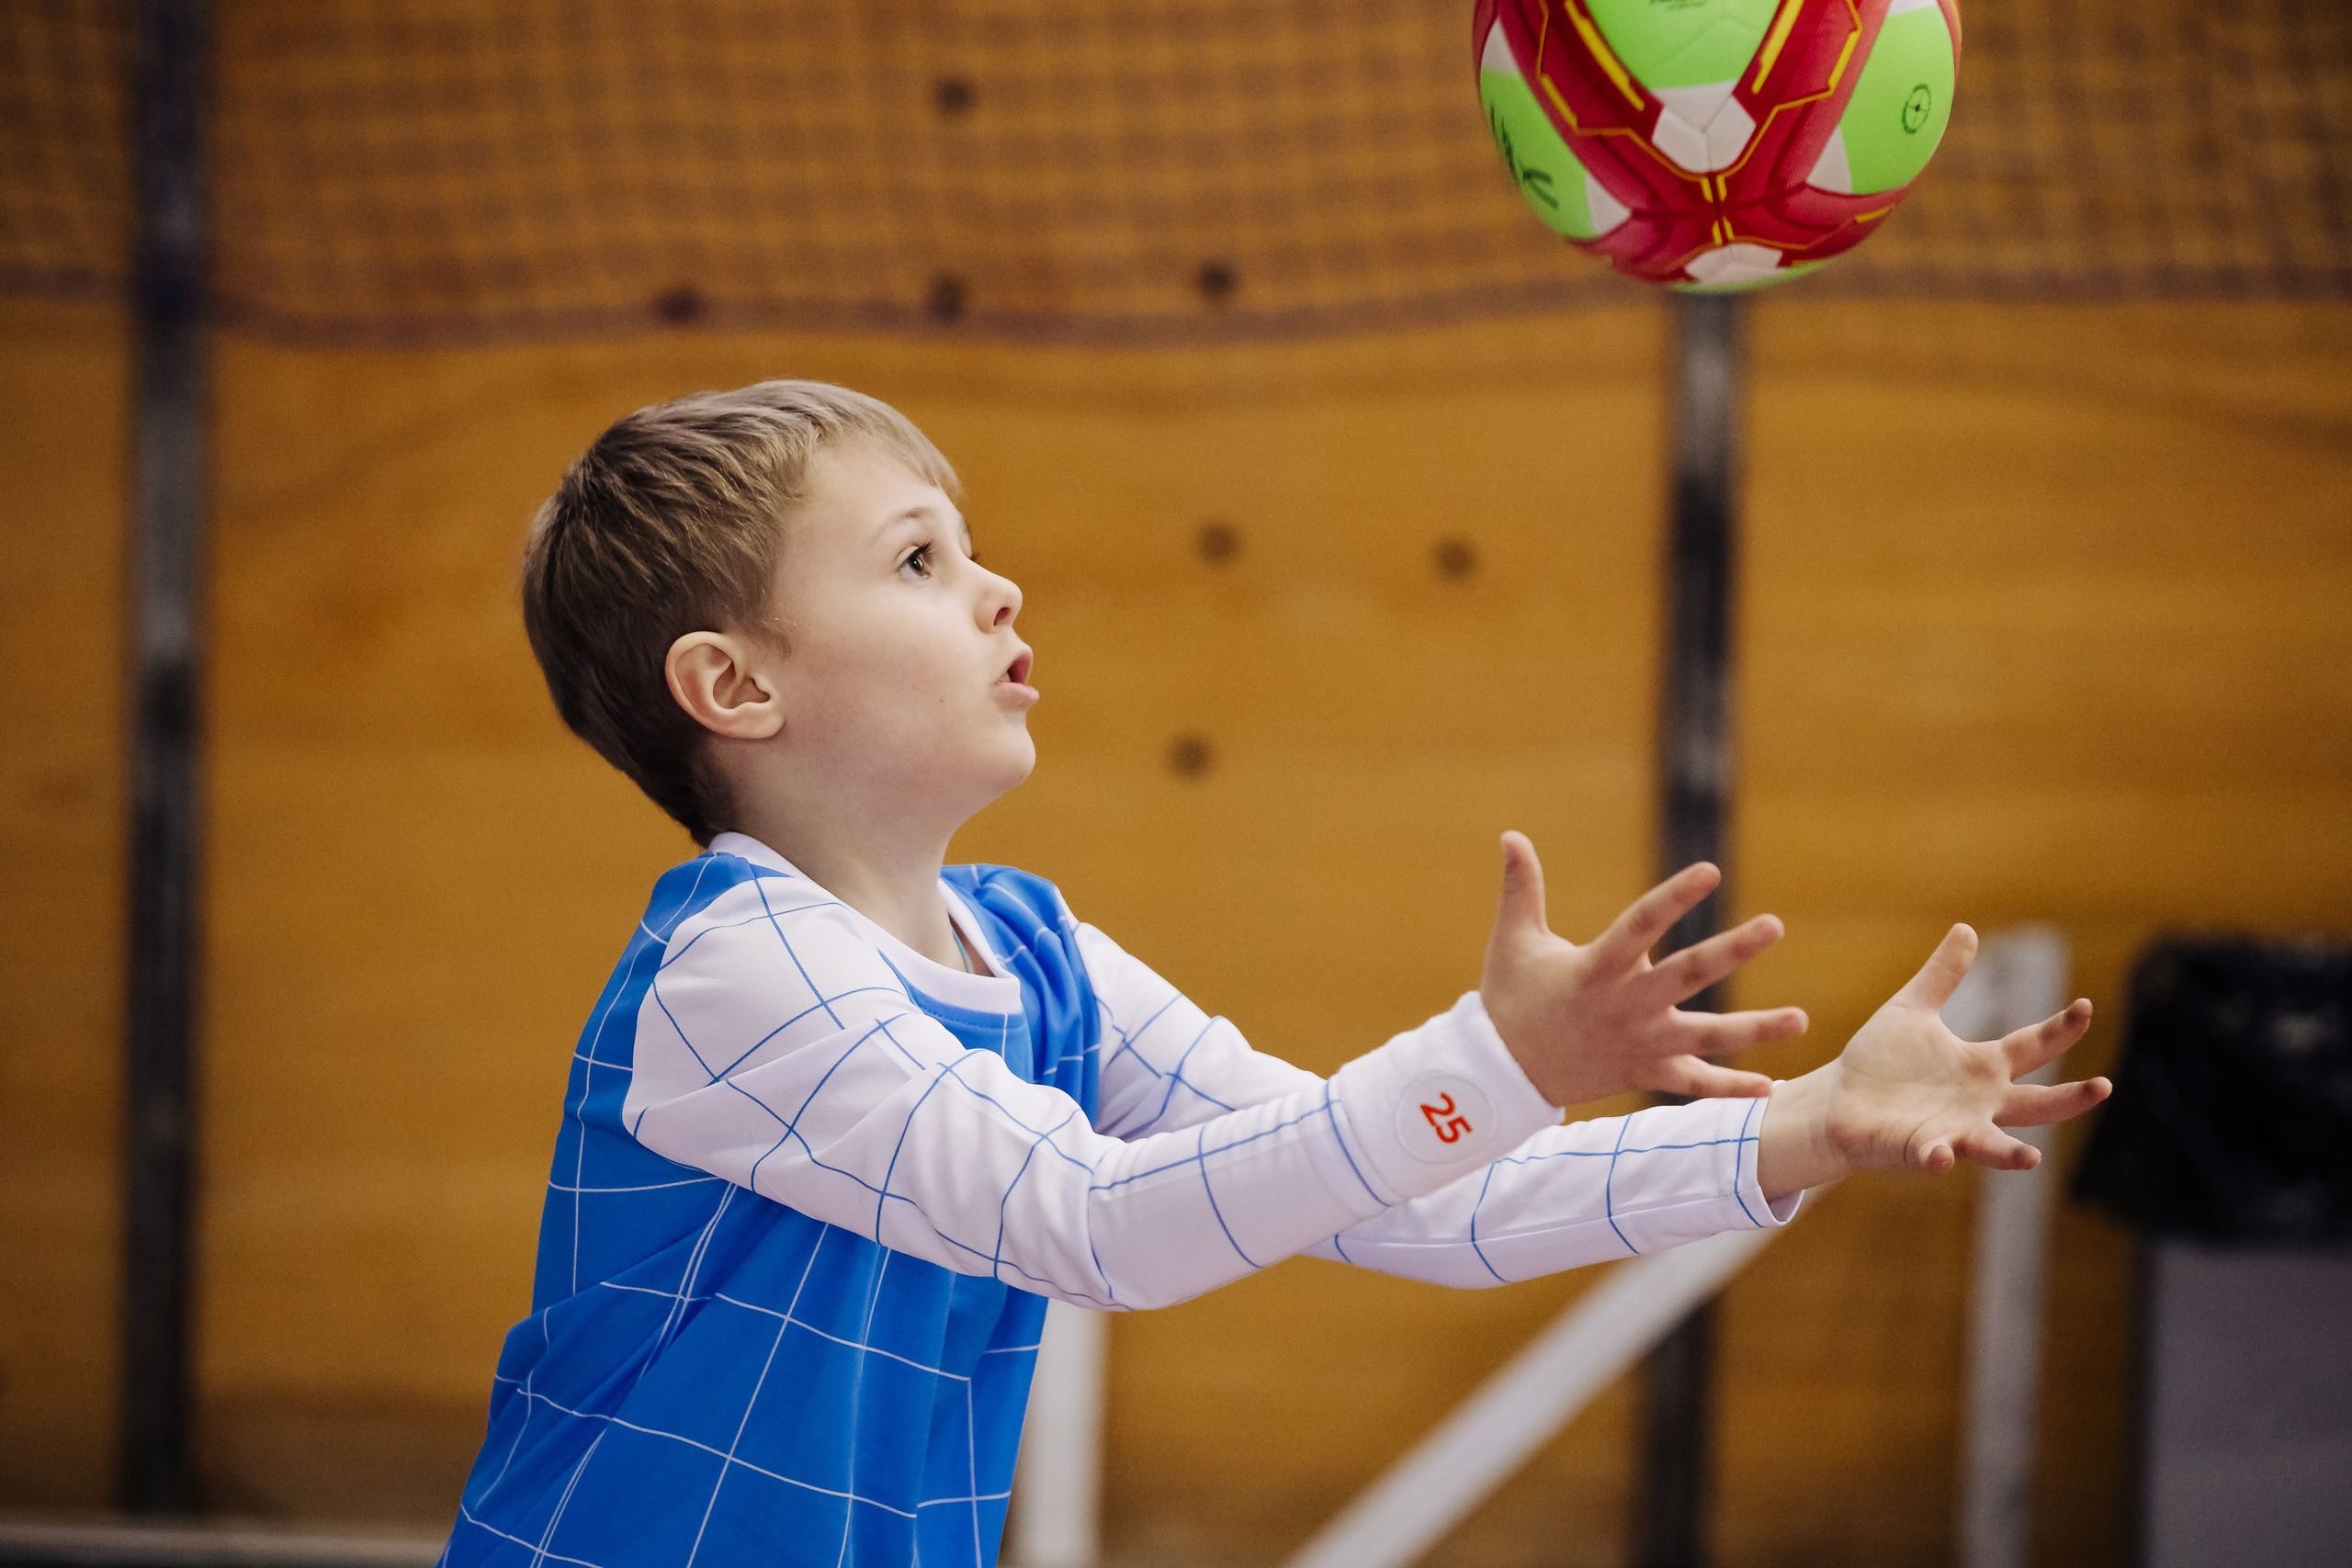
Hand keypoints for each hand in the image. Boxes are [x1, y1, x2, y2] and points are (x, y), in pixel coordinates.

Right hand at [1479, 831, 1808, 1107]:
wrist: (1503, 1074)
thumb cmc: (1510, 998)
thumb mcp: (1512, 941)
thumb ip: (1520, 889)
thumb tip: (1510, 835)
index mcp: (1595, 969)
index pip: (1639, 926)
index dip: (1674, 898)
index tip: (1709, 871)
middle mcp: (1624, 1007)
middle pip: (1687, 976)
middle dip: (1732, 952)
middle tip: (1773, 926)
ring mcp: (1639, 1044)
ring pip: (1706, 1037)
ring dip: (1755, 1029)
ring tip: (1801, 1019)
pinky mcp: (1644, 1072)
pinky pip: (1693, 1084)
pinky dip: (1729, 1088)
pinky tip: (1770, 1086)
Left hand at [1755, 924, 2111, 1196]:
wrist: (1838, 1099)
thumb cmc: (1880, 1060)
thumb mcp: (1912, 1009)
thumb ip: (1942, 975)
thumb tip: (1966, 928)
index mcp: (1982, 1067)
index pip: (2032, 1046)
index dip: (2060, 1028)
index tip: (2085, 1006)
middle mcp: (1979, 1104)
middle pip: (2036, 1105)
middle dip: (2069, 1099)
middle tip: (2103, 1086)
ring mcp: (1953, 1131)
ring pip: (1993, 1146)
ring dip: (2012, 1155)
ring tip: (2032, 1159)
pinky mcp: (1920, 1149)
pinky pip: (1934, 1156)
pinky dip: (1939, 1156)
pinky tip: (1941, 1156)